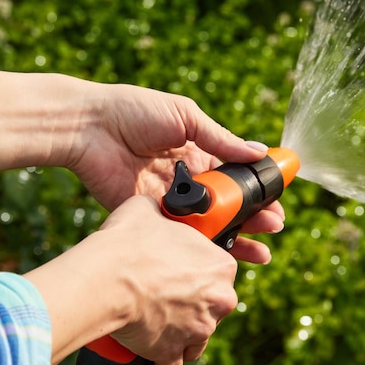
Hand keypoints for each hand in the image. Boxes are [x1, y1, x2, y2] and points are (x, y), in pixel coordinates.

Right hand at [25, 196, 238, 364]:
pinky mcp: (173, 352)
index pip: (218, 269)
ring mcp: (199, 329)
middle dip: (194, 303)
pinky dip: (163, 360)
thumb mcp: (148, 210)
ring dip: (182, 331)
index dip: (198, 269)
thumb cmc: (128, 241)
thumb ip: (163, 213)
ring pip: (197, 335)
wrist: (105, 277)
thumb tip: (156, 208)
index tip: (180, 270)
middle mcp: (219, 300)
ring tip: (157, 320)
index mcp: (221, 265)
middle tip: (166, 294)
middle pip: (213, 304)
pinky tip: (152, 351)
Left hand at [67, 83, 284, 262]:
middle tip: (273, 228)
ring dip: (234, 238)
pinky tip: (221, 253)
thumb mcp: (185, 116)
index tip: (277, 202)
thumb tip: (259, 153)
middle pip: (225, 206)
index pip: (234, 178)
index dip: (256, 191)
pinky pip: (178, 234)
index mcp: (197, 152)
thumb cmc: (135, 110)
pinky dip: (199, 245)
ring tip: (259, 252)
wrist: (88, 125)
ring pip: (206, 225)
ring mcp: (168, 200)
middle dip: (252, 218)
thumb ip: (220, 139)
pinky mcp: (148, 216)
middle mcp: (186, 179)